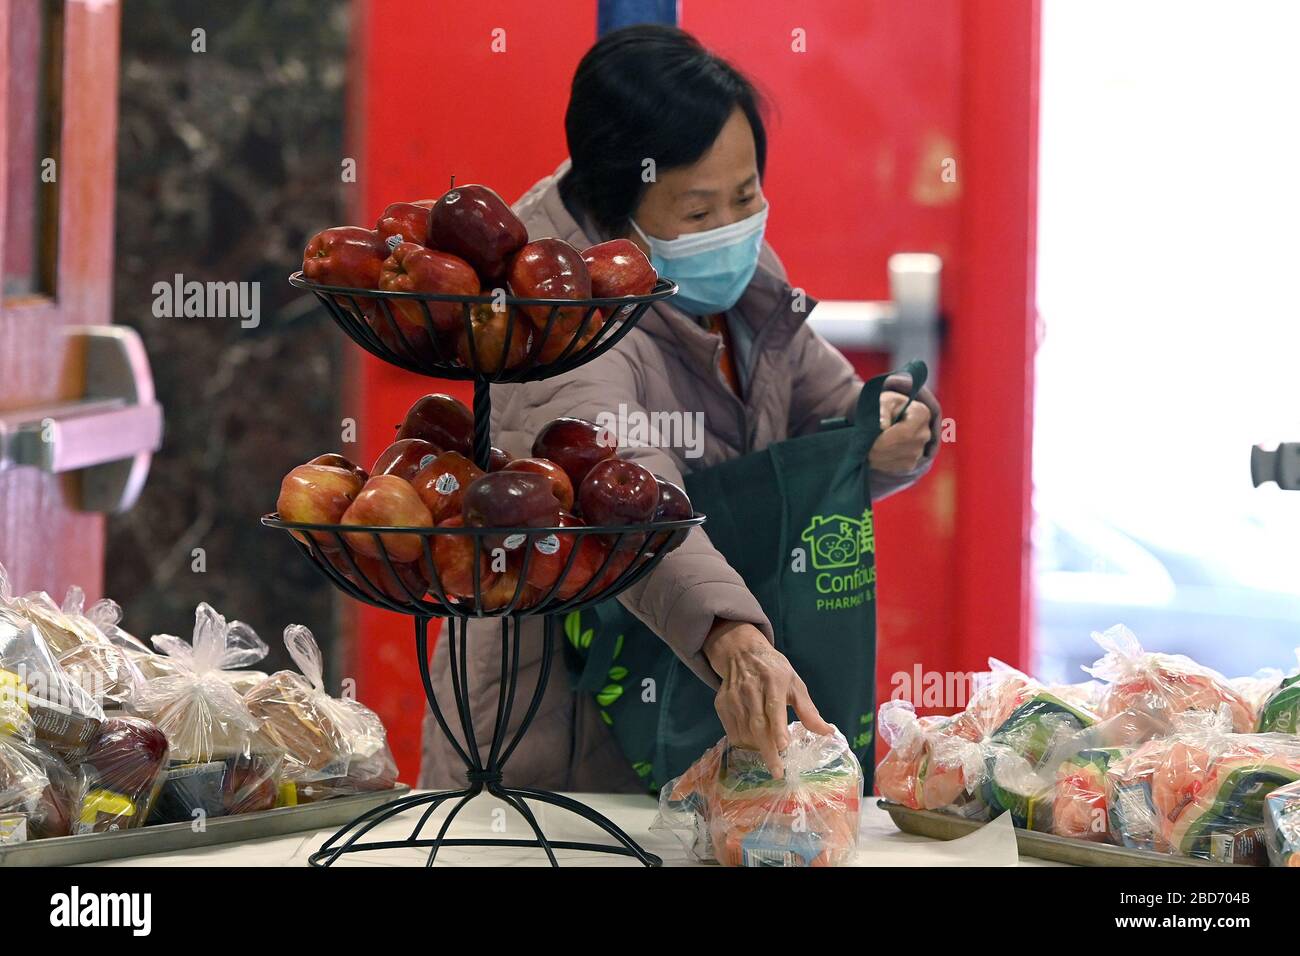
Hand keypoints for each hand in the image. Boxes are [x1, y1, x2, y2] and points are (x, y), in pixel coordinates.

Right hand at [702, 619, 834, 777]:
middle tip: (778, 771)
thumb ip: (809, 711)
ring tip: (771, 754)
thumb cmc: (774, 671)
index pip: (775, 707)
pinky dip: (745, 743)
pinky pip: (732, 732)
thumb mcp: (795, 684)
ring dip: (758, 748)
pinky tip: (755, 743)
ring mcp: (734, 697)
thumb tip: (828, 732)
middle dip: (768, 750)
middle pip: (758, 725)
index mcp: (773, 681)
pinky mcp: (722, 704)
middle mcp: (751, 689)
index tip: (784, 746)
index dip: (778, 727)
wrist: (741, 653)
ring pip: (744, 731)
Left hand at [869, 390, 932, 474]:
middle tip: (861, 448)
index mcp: (921, 413)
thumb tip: (882, 426)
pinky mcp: (911, 463)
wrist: (889, 418)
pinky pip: (896, 467)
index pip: (906, 432)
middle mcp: (924, 433)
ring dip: (879, 458)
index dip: (887, 439)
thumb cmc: (885, 407)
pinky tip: (871, 457)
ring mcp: (920, 450)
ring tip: (864, 452)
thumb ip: (882, 410)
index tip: (870, 440)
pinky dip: (881, 464)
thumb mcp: (882, 401)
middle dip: (880, 449)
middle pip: (902, 446)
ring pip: (898, 459)